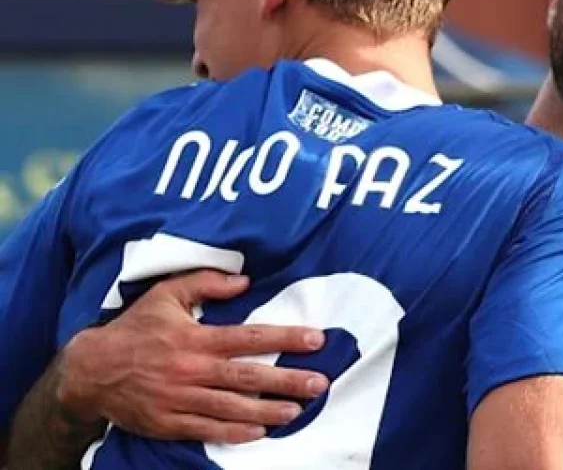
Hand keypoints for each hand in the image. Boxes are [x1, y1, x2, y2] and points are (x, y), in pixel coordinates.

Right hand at [56, 269, 328, 444]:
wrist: (90, 370)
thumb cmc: (135, 327)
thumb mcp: (166, 293)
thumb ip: (205, 282)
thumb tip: (245, 281)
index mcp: (195, 337)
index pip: (249, 337)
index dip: (284, 338)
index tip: (315, 339)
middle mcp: (191, 369)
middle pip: (248, 377)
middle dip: (287, 380)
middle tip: (319, 383)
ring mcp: (180, 399)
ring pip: (232, 408)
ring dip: (268, 410)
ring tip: (298, 411)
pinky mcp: (168, 422)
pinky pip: (206, 430)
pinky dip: (234, 434)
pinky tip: (259, 433)